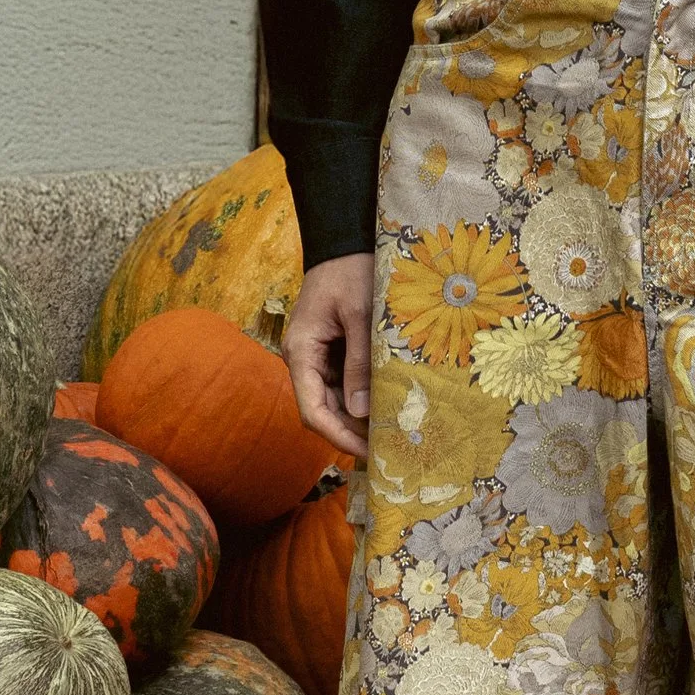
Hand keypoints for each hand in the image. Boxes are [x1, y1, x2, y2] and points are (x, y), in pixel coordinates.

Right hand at [285, 256, 373, 456]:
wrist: (345, 241)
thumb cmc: (351, 271)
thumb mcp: (360, 316)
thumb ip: (359, 362)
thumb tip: (360, 412)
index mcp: (300, 352)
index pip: (312, 411)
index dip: (339, 436)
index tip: (369, 452)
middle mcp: (303, 360)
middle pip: (323, 411)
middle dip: (352, 433)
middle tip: (390, 450)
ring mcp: (317, 357)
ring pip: (335, 401)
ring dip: (359, 419)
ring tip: (394, 434)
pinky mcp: (332, 351)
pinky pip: (345, 384)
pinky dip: (363, 398)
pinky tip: (388, 408)